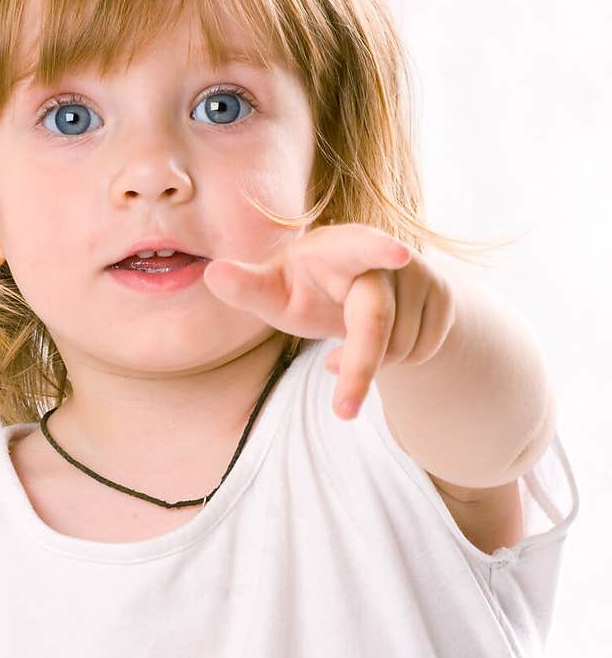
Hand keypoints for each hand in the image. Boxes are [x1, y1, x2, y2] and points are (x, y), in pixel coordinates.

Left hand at [202, 223, 455, 418]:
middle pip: (376, 322)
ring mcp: (422, 276)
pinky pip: (422, 350)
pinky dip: (397, 363)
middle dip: (361, 369)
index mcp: (339, 247)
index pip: (360, 246)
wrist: (363, 289)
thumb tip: (213, 274)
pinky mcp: (444, 299)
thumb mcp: (274, 291)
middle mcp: (387, 255)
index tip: (399, 254)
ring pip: (400, 345)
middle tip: (342, 412)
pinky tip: (379, 345)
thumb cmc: (305, 288)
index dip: (378, 248)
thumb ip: (247, 287)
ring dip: (371, 363)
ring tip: (350, 344)